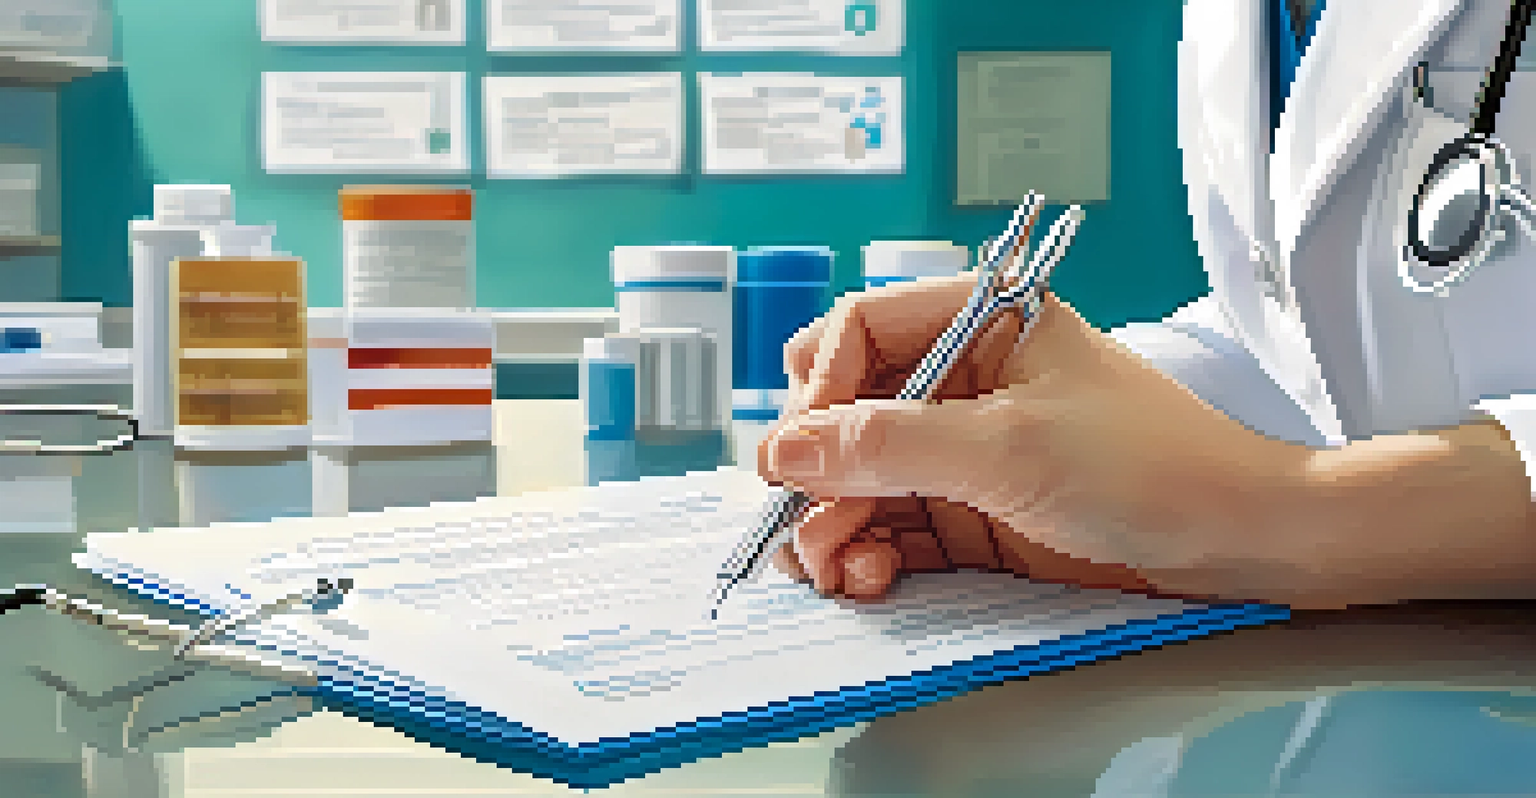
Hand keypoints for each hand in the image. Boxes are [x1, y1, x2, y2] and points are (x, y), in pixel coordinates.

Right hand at [758, 274, 1306, 602]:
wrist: (1236, 544)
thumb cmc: (1149, 466)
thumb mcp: (1008, 447)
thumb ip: (889, 444)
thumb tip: (784, 450)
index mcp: (980, 323)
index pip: (861, 332)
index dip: (817, 390)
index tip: (795, 453)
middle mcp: (962, 380)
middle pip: (846, 410)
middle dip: (817, 470)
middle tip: (803, 525)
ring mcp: (964, 449)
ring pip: (859, 476)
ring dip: (833, 521)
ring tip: (835, 568)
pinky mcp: (970, 512)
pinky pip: (891, 524)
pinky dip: (866, 551)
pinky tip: (867, 576)